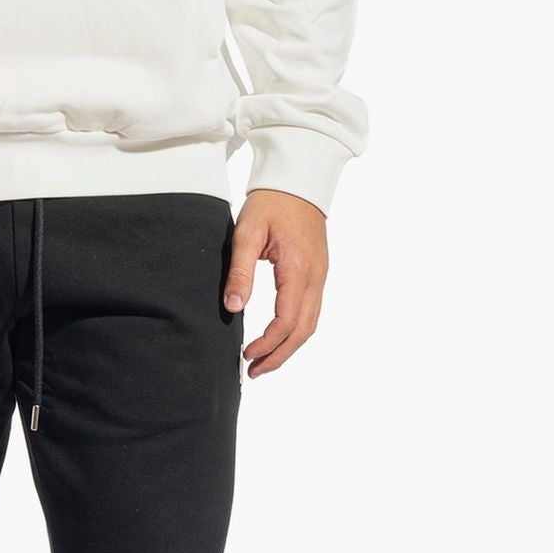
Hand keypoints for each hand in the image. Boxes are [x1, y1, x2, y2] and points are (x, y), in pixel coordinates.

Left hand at [223, 192, 327, 378]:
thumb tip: (233, 308)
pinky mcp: (318, 273)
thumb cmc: (270, 203)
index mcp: (299, 270)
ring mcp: (320, 276)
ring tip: (264, 362)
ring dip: (289, 347)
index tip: (246, 356)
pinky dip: (295, 331)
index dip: (267, 344)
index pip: (286, 321)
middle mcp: (316, 277)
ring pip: (310, 324)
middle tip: (254, 372)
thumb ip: (240, 271)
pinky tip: (278, 337)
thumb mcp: (247, 233)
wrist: (297, 180)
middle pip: (303, 331)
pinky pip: (311, 311)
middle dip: (279, 356)